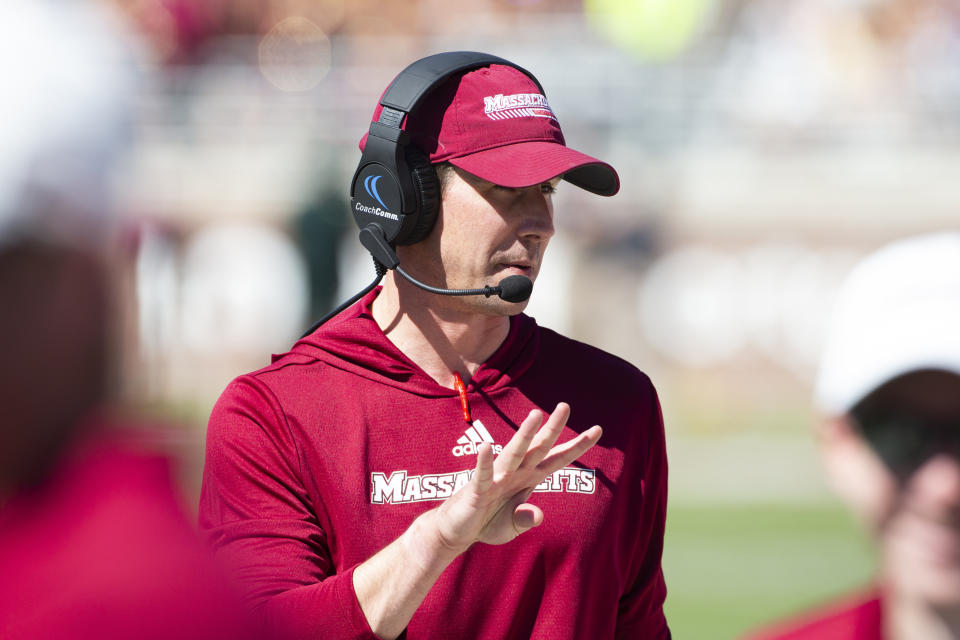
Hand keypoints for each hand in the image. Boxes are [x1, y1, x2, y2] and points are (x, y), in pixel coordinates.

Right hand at [431, 403, 601, 550]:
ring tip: (536, 415)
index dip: (577, 445)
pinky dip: (484, 462)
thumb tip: (537, 515)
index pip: (557, 458)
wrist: (457, 531)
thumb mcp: (512, 526)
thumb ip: (525, 519)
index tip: (598, 429)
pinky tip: (486, 447)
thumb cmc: (485, 522)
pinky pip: (482, 474)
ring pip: (514, 453)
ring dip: (525, 435)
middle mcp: (514, 473)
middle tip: (565, 405)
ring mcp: (496, 479)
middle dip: (553, 428)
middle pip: (538, 447)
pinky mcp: (477, 490)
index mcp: (527, 478)